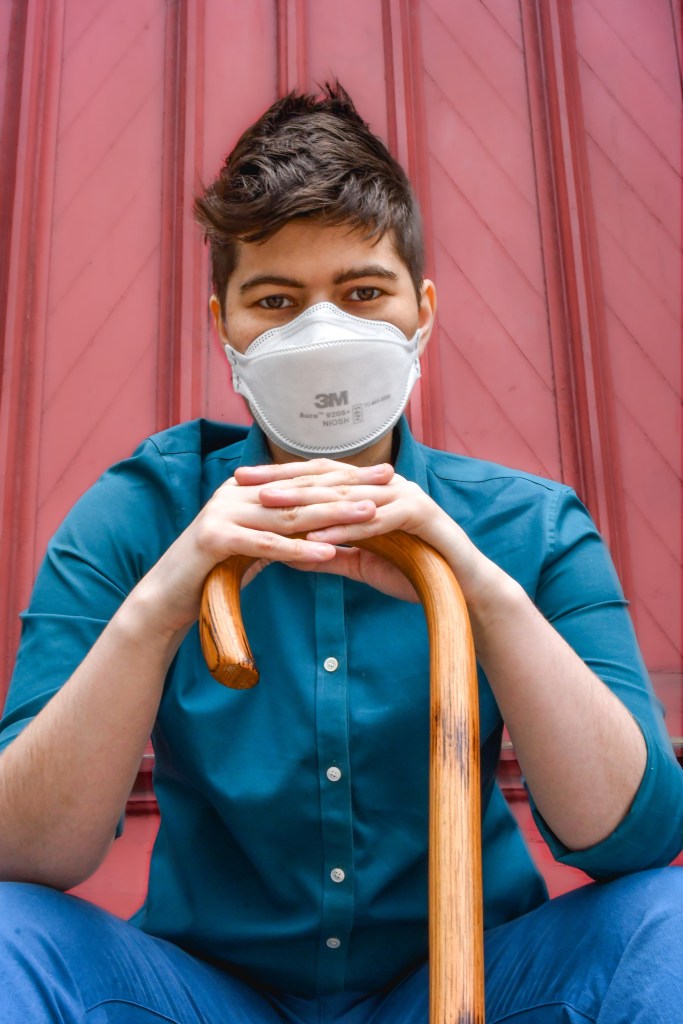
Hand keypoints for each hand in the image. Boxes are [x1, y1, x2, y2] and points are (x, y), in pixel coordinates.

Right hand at [134, 460, 386, 635]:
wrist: (165, 600)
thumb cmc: (214, 577)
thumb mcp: (255, 549)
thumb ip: (284, 535)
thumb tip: (326, 534)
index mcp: (248, 490)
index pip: (305, 478)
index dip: (346, 475)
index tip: (385, 475)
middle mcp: (235, 493)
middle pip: (303, 490)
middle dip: (349, 486)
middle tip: (390, 482)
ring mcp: (222, 513)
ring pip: (289, 513)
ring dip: (333, 513)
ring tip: (371, 512)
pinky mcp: (214, 540)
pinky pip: (265, 544)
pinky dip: (299, 548)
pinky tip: (331, 550)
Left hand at [236, 458, 481, 601]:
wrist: (465, 591)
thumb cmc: (416, 573)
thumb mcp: (363, 564)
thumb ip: (331, 555)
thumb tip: (290, 554)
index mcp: (372, 490)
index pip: (320, 476)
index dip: (280, 477)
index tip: (242, 482)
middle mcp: (387, 485)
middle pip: (328, 477)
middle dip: (284, 479)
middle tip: (245, 482)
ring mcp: (405, 496)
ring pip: (347, 495)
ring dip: (307, 500)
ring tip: (270, 504)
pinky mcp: (420, 515)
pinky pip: (375, 522)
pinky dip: (344, 530)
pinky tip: (315, 539)